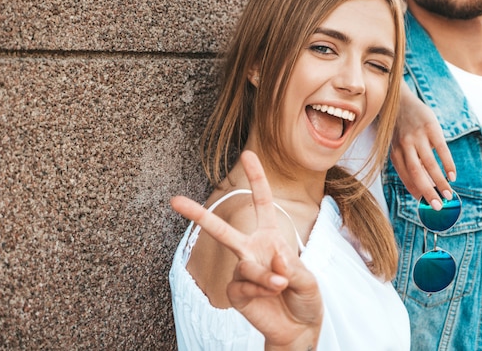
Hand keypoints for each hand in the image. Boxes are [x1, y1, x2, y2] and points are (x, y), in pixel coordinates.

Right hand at [170, 150, 322, 349]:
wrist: (299, 328)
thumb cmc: (305, 297)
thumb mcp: (307, 279)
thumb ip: (290, 267)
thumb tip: (272, 261)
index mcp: (270, 238)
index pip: (262, 203)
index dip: (256, 179)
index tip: (247, 154)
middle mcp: (252, 250)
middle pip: (222, 230)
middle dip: (198, 215)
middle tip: (173, 200)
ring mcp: (242, 272)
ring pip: (246, 266)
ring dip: (266, 277)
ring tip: (282, 286)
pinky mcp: (236, 293)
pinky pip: (243, 286)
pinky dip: (261, 290)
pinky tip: (271, 295)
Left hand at [391, 84, 455, 209]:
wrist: (400, 101)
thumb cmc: (401, 128)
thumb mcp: (399, 145)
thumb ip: (408, 162)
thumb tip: (425, 185)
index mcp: (395, 152)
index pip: (405, 176)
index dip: (415, 191)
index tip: (425, 204)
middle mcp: (404, 145)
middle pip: (416, 172)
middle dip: (427, 192)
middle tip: (439, 206)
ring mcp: (417, 136)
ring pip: (429, 163)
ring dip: (439, 181)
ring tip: (449, 195)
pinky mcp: (431, 127)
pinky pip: (440, 149)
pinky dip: (447, 163)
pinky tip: (452, 175)